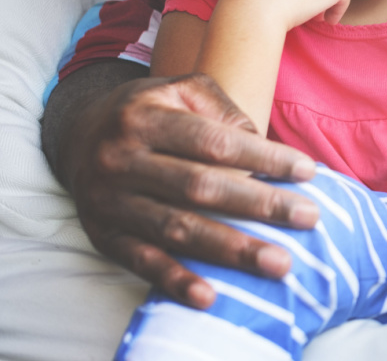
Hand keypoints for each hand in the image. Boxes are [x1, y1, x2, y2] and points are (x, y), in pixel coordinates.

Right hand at [65, 73, 319, 307]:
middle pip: (200, 187)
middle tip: (309, 218)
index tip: (308, 172)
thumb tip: (263, 146)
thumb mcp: (180, 90)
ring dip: (231, 250)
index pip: (214, 141)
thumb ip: (223, 109)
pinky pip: (142, 262)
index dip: (263, 158)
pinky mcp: (103, 236)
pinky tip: (210, 296)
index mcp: (144, 118)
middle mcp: (121, 159)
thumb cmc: (150, 111)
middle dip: (260, 205)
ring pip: (177, 229)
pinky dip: (175, 281)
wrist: (77, 136)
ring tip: (279, 264)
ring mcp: (110, 201)